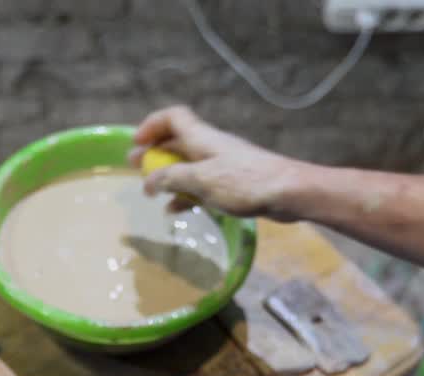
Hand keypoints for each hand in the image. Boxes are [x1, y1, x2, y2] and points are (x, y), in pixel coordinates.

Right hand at [128, 105, 303, 218]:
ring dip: (168, 175)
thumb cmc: (243, 182)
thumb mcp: (200, 180)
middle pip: (176, 141)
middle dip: (154, 152)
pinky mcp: (232, 182)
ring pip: (187, 164)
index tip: (137, 143)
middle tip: (135, 166)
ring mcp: (222, 164)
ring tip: (150, 191)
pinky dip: (186, 193)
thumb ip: (170, 179)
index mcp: (201, 138)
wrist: (287, 192)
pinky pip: (201, 184)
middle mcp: (210, 146)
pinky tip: (176, 210)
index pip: (172, 117)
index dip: (152, 125)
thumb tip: (147, 182)